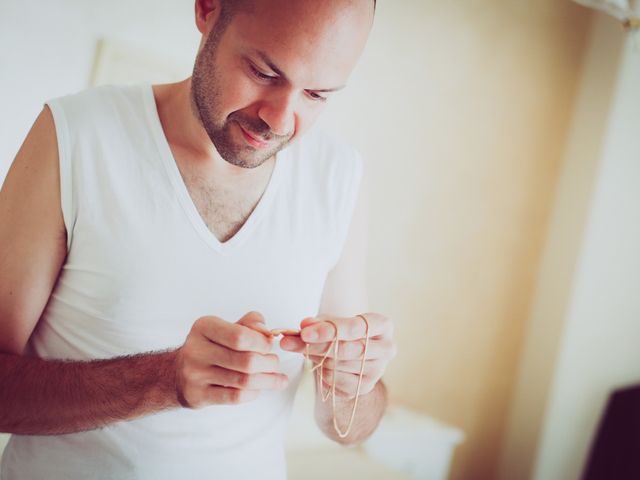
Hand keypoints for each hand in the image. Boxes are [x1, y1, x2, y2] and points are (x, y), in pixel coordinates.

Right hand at [175, 311, 288, 408]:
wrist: (178, 372)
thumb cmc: (211, 346)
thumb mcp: (227, 327)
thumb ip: (251, 324)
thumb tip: (267, 333)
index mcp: (204, 327)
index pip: (240, 336)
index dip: (262, 343)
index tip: (269, 346)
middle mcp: (196, 350)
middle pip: (246, 361)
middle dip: (269, 363)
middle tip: (275, 363)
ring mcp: (195, 375)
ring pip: (243, 381)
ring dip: (267, 380)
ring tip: (277, 378)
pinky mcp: (198, 395)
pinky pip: (235, 397)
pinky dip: (253, 393)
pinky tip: (259, 388)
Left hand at [280, 313, 395, 397]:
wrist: (351, 353)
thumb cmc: (343, 332)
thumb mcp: (331, 321)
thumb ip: (318, 322)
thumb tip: (305, 326)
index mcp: (383, 325)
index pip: (357, 327)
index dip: (329, 330)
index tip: (304, 332)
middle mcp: (386, 348)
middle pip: (349, 350)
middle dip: (317, 346)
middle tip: (289, 342)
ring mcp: (377, 371)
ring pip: (339, 365)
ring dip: (315, 357)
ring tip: (304, 349)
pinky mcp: (365, 388)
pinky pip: (336, 381)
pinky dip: (321, 372)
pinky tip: (319, 363)